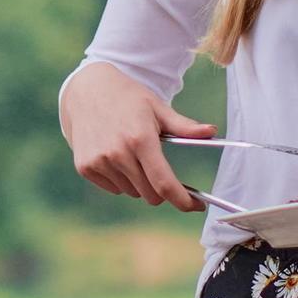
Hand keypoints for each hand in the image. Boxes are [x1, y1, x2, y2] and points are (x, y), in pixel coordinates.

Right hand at [60, 63, 209, 211]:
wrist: (87, 90)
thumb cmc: (128, 99)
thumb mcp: (157, 108)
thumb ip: (183, 126)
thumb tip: (211, 131)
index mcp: (140, 139)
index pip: (164, 183)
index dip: (183, 201)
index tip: (195, 206)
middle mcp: (118, 153)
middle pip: (150, 194)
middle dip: (161, 189)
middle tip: (161, 169)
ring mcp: (99, 162)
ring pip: (132, 192)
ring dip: (139, 182)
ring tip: (133, 155)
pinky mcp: (85, 167)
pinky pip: (114, 188)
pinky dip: (121, 180)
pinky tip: (116, 156)